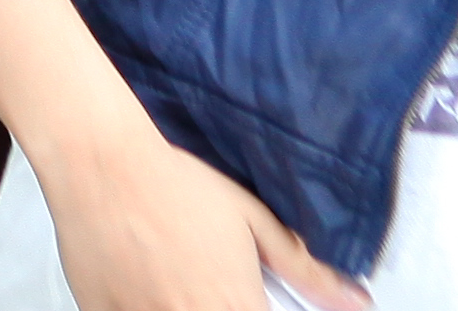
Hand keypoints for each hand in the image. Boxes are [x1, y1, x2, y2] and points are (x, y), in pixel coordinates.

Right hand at [30, 128, 363, 310]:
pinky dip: (141, 309)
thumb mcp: (249, 218)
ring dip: (181, 306)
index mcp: (235, 303)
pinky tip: (146, 288)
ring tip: (178, 284)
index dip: (256, 309)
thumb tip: (357, 300)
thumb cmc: (173, 182)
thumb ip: (304, 268)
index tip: (248, 298)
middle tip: (208, 285)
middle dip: (219, 304)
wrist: (101, 162)